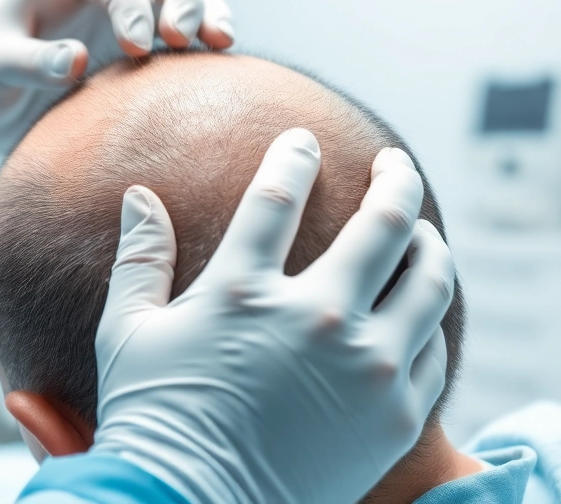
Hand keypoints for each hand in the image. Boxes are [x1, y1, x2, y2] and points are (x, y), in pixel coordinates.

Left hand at [0, 0, 233, 186]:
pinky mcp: (137, 37)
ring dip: (203, 11)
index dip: (127, 0)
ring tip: (220, 41)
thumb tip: (78, 61)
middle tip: (184, 39)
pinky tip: (221, 56)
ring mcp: (121, 7)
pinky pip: (181, 26)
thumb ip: (31, 63)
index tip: (136, 43)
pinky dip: (205, 34)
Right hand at [92, 129, 455, 503]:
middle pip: (382, 223)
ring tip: (421, 230)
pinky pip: (432, 346)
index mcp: (244, 292)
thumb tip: (139, 195)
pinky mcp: (396, 414)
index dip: (294, 158)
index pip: (278, 196)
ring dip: (430, 242)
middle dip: (394, 179)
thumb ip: (141, 258)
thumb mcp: (128, 333)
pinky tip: (418, 307)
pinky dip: (429, 317)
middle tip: (394, 163)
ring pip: (428, 280)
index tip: (303, 140)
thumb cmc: (154, 421)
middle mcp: (316, 318)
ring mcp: (365, 366)